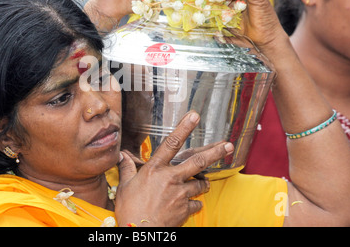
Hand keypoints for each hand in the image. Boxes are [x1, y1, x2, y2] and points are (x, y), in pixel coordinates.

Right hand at [114, 111, 233, 226]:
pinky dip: (193, 204)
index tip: (195, 116)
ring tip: (201, 184)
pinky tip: (187, 205)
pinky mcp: (186, 208)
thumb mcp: (124, 186)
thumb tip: (121, 156)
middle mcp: (170, 178)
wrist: (139, 232)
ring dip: (202, 184)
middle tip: (228, 145)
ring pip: (200, 185)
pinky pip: (196, 203)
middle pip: (198, 161)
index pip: (171, 143)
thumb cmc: (129, 209)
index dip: (184, 128)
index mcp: (154, 169)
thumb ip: (126, 168)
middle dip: (216, 152)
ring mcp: (180, 194)